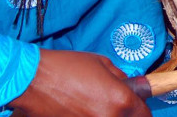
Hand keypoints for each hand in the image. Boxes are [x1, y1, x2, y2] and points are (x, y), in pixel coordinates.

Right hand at [8, 49, 151, 116]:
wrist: (33, 81)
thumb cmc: (67, 67)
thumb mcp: (102, 64)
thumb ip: (121, 79)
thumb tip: (130, 88)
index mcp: (120, 101)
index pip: (144, 116)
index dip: (140, 110)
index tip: (135, 106)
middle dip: (124, 114)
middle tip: (113, 105)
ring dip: (107, 116)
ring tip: (93, 106)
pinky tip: (81, 112)